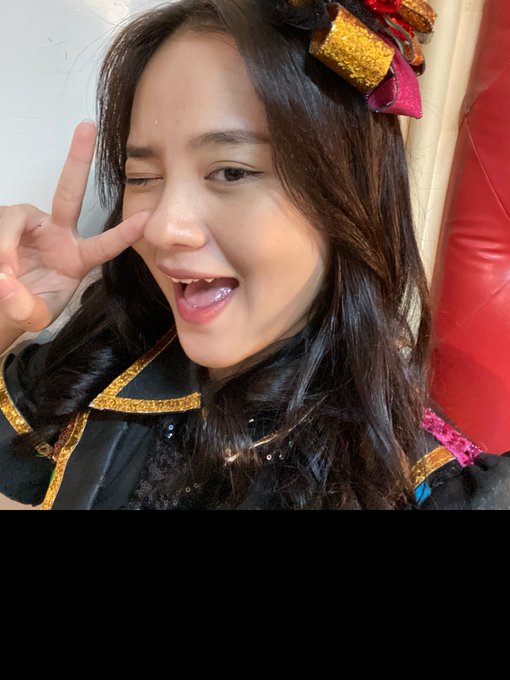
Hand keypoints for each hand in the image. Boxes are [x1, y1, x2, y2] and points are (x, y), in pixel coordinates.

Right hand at [0, 121, 149, 332]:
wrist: (5, 302)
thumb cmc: (29, 305)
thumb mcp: (35, 315)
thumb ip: (27, 309)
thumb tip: (5, 283)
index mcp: (77, 256)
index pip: (104, 244)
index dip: (123, 233)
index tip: (146, 218)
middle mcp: (56, 233)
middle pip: (68, 193)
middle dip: (78, 159)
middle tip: (87, 126)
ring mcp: (29, 225)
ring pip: (16, 218)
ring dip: (6, 247)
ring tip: (5, 277)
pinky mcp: (5, 224)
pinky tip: (0, 273)